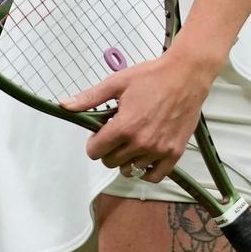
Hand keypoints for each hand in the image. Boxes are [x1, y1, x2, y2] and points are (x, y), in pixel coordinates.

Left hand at [63, 47, 221, 183]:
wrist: (186, 76)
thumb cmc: (151, 76)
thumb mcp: (116, 83)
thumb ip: (89, 98)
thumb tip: (64, 105)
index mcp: (124, 127)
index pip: (95, 152)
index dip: (93, 142)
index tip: (99, 133)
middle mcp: (141, 143)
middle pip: (111, 162)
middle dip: (108, 149)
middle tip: (116, 133)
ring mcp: (159, 150)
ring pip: (130, 169)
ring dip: (126, 158)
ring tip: (132, 140)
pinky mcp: (174, 153)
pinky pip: (154, 176)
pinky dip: (146, 171)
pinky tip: (144, 156)